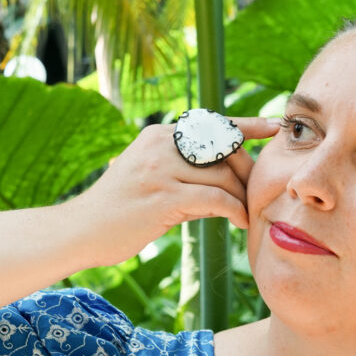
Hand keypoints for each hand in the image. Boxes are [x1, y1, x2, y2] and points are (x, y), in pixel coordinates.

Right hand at [70, 117, 279, 267]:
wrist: (81, 231)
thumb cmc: (120, 210)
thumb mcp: (151, 178)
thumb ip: (186, 173)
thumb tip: (228, 181)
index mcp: (159, 135)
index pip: (212, 124)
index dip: (247, 125)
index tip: (275, 126)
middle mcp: (161, 145)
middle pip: (224, 151)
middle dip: (247, 173)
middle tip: (257, 193)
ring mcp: (161, 169)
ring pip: (223, 177)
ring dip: (242, 197)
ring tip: (247, 213)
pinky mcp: (164, 197)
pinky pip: (215, 200)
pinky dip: (233, 211)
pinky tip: (239, 222)